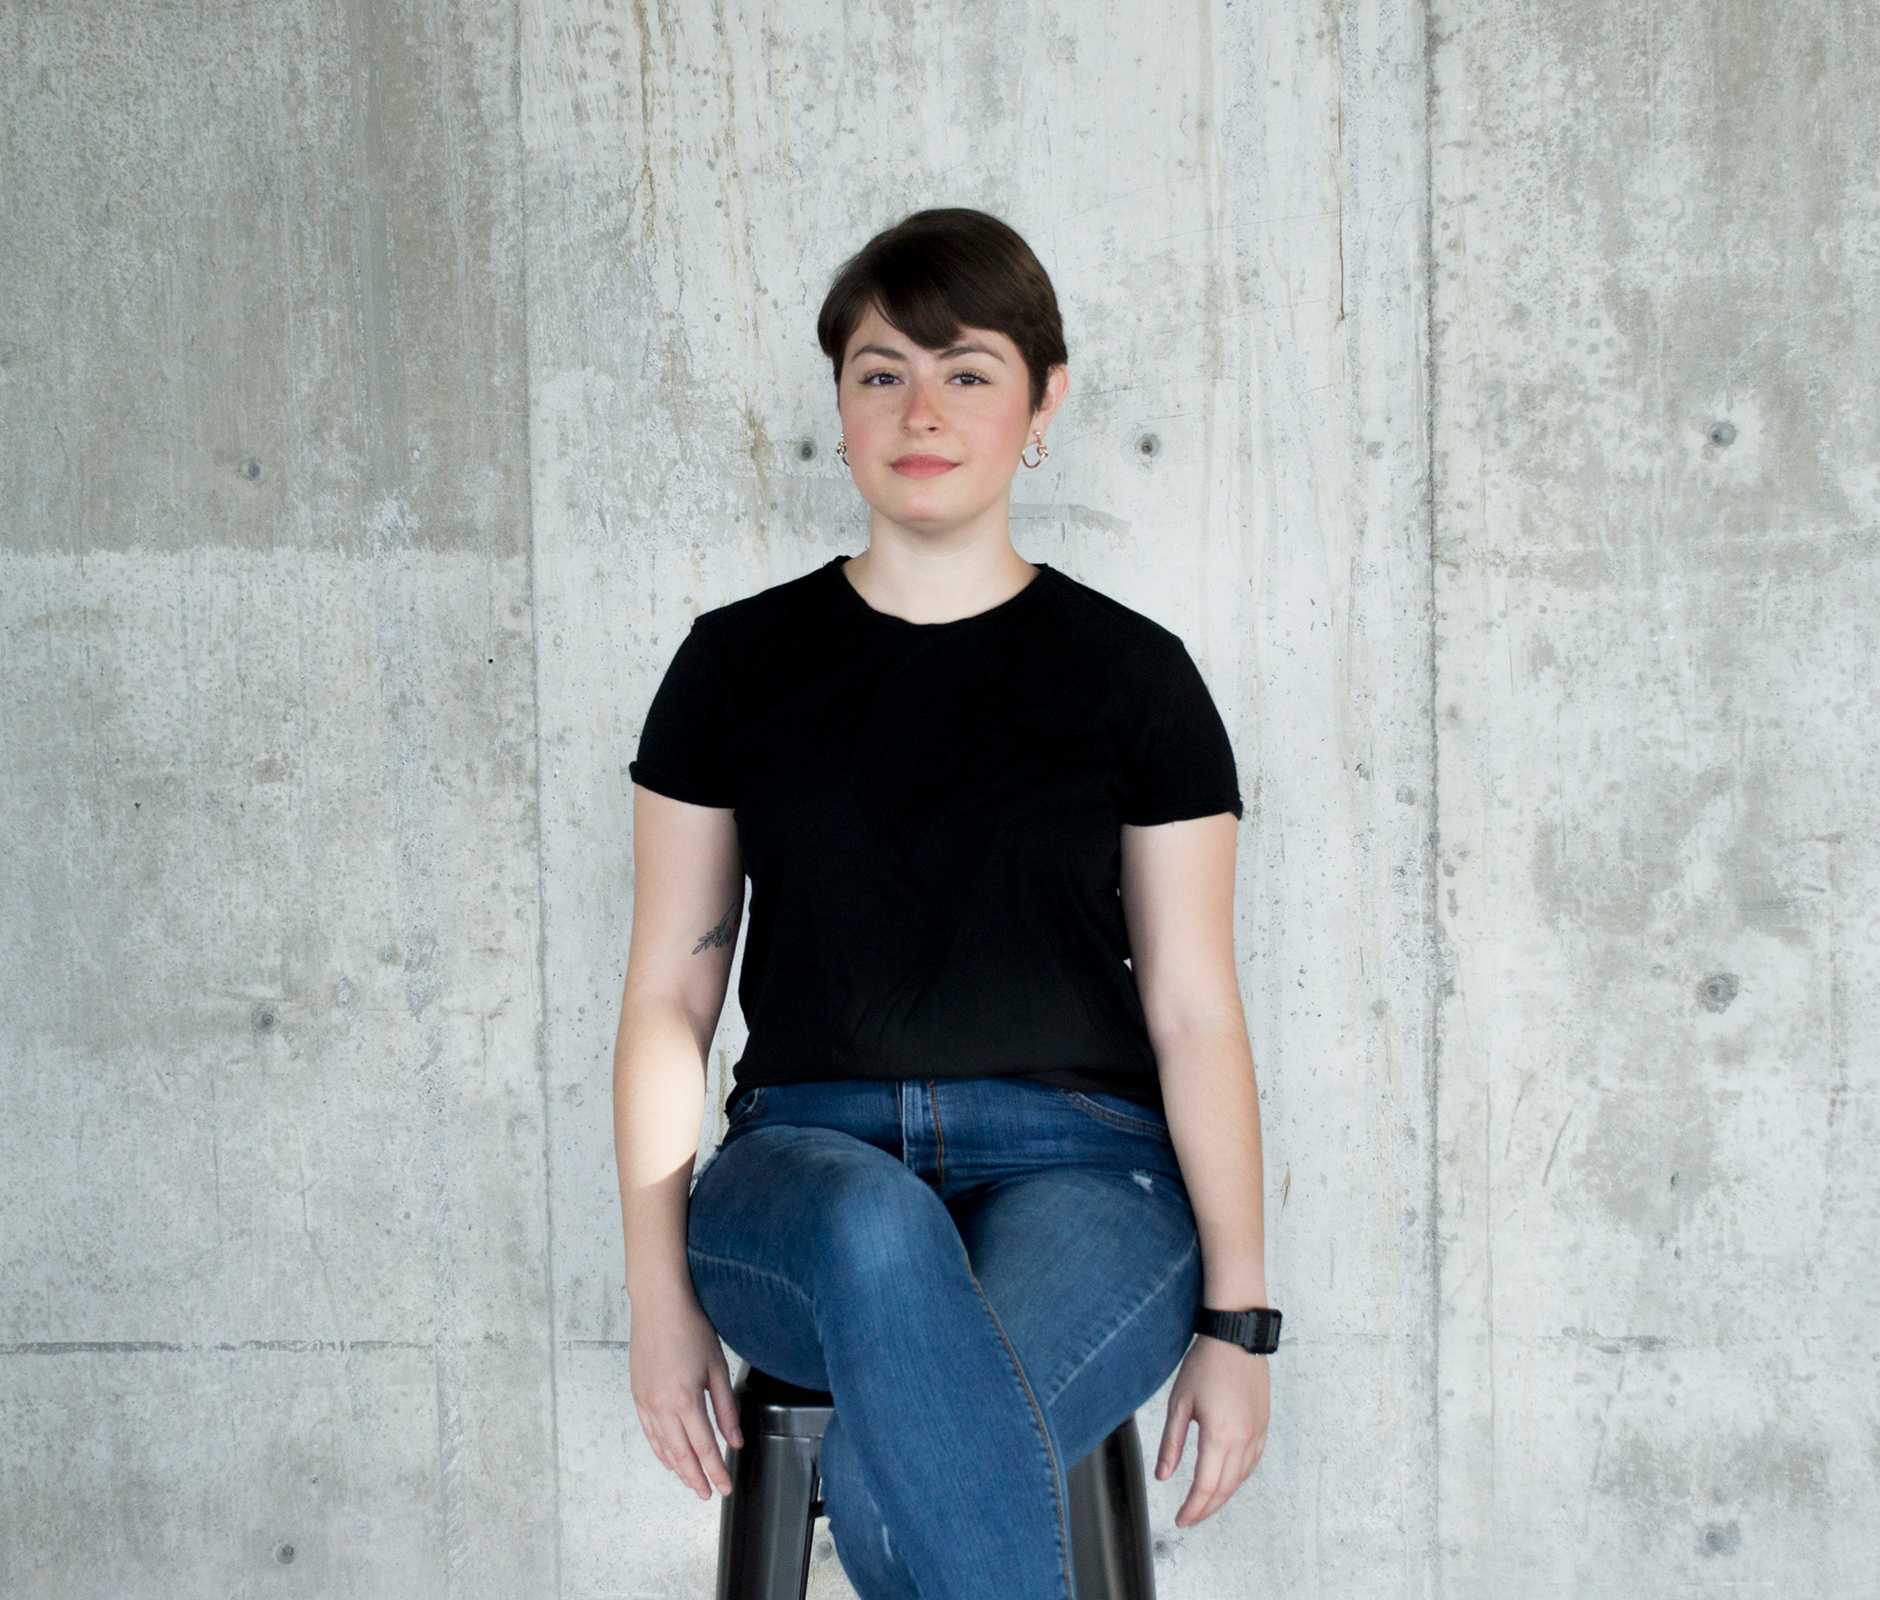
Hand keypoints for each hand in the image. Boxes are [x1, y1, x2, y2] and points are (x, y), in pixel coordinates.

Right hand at [628, 1282, 743, 1499]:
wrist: (658, 1305)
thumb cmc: (689, 1329)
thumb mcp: (717, 1367)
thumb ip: (726, 1409)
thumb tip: (735, 1440)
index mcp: (684, 1400)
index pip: (704, 1448)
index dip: (716, 1471)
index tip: (725, 1487)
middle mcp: (661, 1406)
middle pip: (681, 1454)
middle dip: (696, 1478)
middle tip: (708, 1494)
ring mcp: (646, 1402)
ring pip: (662, 1447)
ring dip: (678, 1469)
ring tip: (692, 1482)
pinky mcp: (638, 1395)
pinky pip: (648, 1432)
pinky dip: (660, 1450)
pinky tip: (669, 1459)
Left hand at [1154, 1335, 1269, 1526]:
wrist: (1236, 1337)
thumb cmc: (1206, 1364)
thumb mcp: (1179, 1403)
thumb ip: (1171, 1443)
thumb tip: (1163, 1475)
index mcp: (1220, 1435)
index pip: (1206, 1486)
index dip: (1192, 1509)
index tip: (1180, 1519)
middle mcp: (1244, 1439)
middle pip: (1225, 1489)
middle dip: (1205, 1509)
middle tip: (1189, 1518)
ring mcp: (1257, 1433)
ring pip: (1240, 1478)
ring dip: (1221, 1496)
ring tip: (1203, 1504)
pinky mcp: (1263, 1425)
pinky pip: (1252, 1462)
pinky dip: (1238, 1478)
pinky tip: (1227, 1480)